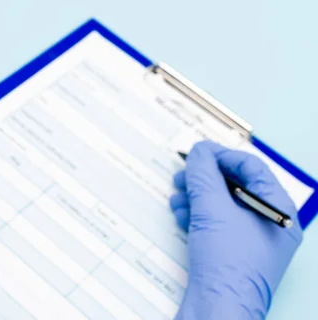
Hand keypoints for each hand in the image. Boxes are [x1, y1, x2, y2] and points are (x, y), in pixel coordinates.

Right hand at [170, 141, 301, 318]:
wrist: (217, 308)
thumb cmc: (226, 263)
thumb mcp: (212, 208)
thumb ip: (203, 174)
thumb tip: (199, 152)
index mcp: (278, 209)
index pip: (252, 167)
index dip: (221, 156)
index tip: (197, 152)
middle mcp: (269, 223)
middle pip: (235, 185)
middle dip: (204, 178)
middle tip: (182, 174)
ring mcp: (251, 240)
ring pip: (222, 204)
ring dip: (196, 195)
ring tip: (177, 196)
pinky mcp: (232, 253)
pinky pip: (215, 223)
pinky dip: (196, 214)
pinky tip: (181, 214)